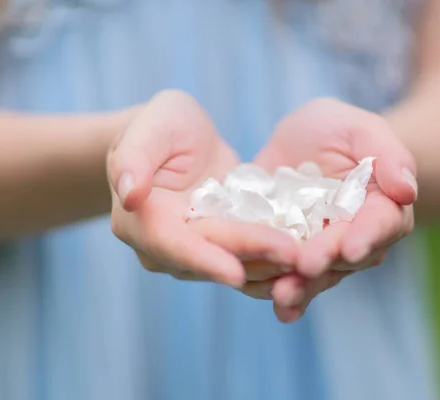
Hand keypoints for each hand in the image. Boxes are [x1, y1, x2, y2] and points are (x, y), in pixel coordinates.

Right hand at [107, 90, 296, 296]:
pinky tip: (309, 264)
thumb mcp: (151, 127)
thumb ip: (134, 157)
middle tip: (295, 256)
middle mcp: (166, 247)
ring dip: (272, 268)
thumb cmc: (162, 126)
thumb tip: (129, 194)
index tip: (235, 272)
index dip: (204, 259)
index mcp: (141, 220)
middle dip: (254, 258)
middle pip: (213, 257)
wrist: (178, 144)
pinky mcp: (224, 250)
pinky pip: (251, 263)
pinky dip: (278, 266)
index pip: (171, 244)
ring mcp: (196, 254)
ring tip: (310, 262)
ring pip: (236, 267)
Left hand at [255, 98, 416, 321]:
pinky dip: (287, 297)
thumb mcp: (360, 129)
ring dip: (303, 288)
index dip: (367, 236)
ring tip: (283, 296)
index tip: (351, 247)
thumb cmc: (336, 129)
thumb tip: (408, 190)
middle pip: (346, 256)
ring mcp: (325, 250)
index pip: (380, 223)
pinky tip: (279, 310)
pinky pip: (291, 278)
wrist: (300, 143)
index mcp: (381, 206)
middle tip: (307, 267)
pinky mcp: (294, 256)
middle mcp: (357, 236)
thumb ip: (388, 154)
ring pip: (320, 275)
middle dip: (326, 262)